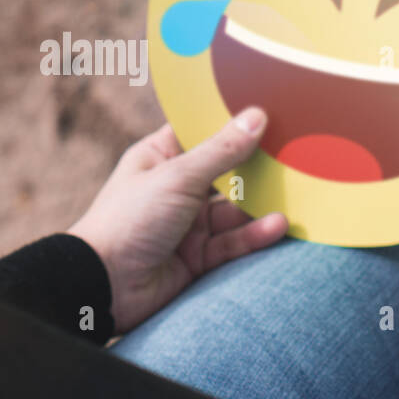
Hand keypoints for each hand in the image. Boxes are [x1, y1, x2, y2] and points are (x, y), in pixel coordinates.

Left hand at [68, 107, 287, 332]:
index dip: (230, 123)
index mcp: (160, 158)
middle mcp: (175, 189)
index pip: (200, 133)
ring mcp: (187, 224)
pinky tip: (278, 226)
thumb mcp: (179, 177)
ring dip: (261, 206)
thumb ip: (222, 151)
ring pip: (234, 211)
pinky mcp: (198, 257)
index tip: (268, 112)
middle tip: (293, 155)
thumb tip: (257, 116)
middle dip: (256, 168)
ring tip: (294, 198)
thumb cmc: (129, 219)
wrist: (104, 286)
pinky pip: (233, 242)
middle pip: (225, 173)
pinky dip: (255, 235)